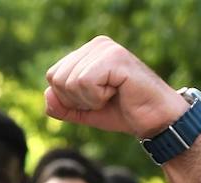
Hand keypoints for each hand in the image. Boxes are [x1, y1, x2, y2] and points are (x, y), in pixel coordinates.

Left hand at [44, 36, 188, 138]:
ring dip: (89, 99)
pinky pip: (84, 82)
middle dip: (77, 99)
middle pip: (57, 79)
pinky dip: (97, 97)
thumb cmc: (122, 111)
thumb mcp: (83, 111)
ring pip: (70, 81)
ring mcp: (106, 48)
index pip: (53, 76)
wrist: (154, 119)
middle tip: (104, 99)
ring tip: (112, 95)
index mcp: (87, 52)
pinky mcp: (115, 57)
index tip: (94, 100)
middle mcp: (96, 45)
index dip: (68, 98)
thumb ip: (61, 106)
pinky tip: (117, 92)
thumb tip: (46, 94)